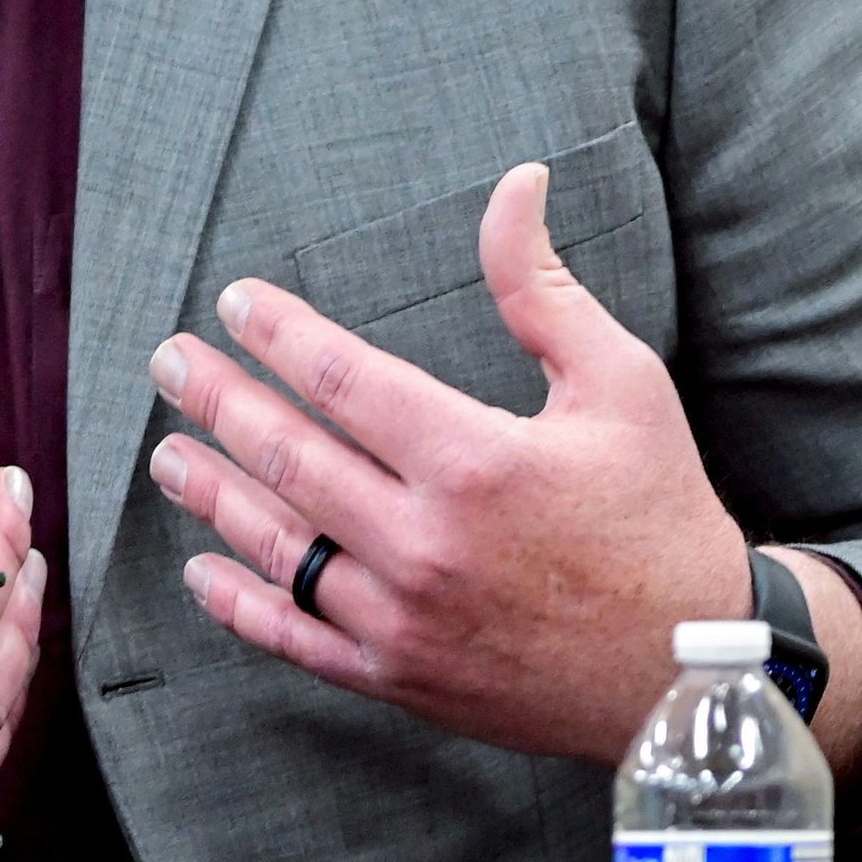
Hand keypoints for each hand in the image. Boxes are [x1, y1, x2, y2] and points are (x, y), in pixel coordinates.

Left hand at [145, 160, 759, 763]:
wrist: (694, 669)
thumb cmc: (660, 514)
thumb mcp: (620, 381)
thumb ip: (542, 286)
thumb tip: (517, 183)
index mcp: (472, 460)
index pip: (340, 377)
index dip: (277, 333)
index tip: (235, 303)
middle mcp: (424, 542)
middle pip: (287, 456)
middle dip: (217, 399)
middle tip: (169, 362)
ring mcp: (405, 618)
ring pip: (277, 545)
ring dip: (212, 494)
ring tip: (167, 455)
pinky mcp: (401, 678)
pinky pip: (296, 638)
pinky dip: (241, 604)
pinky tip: (203, 571)